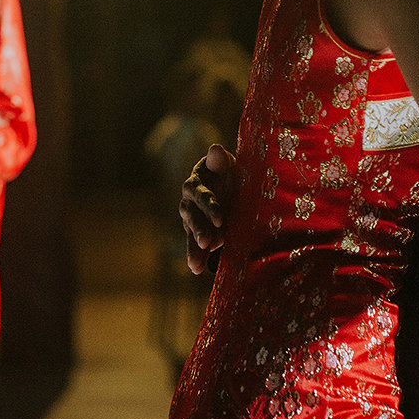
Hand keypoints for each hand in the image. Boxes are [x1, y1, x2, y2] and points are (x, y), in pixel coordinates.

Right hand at [180, 144, 236, 274]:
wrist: (229, 185)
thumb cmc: (228, 173)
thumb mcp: (227, 165)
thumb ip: (220, 160)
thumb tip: (215, 149)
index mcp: (196, 182)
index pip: (201, 195)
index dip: (210, 206)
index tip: (221, 219)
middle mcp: (189, 201)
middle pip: (193, 216)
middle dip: (200, 230)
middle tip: (209, 243)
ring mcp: (191, 218)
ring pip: (191, 232)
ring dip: (195, 246)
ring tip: (196, 263)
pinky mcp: (195, 231)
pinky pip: (192, 244)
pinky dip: (195, 256)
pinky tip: (196, 269)